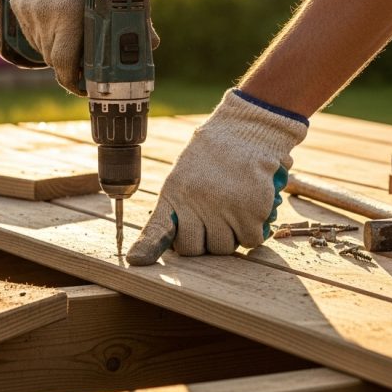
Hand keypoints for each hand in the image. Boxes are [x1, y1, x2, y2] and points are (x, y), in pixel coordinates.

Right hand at [12, 0, 157, 94]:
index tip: (82, 86)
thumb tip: (151, 45)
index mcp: (69, 13)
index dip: (72, 81)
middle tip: (82, 66)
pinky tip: (56, 28)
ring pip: (40, 46)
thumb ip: (137, 17)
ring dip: (54, 51)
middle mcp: (45, 13)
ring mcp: (29, 8)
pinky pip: (29, 31)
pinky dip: (42, 35)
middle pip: (52, 59)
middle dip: (67, 67)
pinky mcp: (19, 2)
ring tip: (70, 43)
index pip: (63, 63)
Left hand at [126, 89, 308, 265]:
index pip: (158, 227)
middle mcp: (196, 203)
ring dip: (231, 235)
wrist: (248, 131)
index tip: (137, 261)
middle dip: (204, 242)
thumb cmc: (215, 155)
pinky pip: (251, 240)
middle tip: (214, 221)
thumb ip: (180, 206)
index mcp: (174, 193)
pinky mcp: (251, 212)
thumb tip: (178, 243)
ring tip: (234, 207)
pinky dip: (254, 230)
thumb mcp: (186, 174)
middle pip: (194, 249)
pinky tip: (252, 206)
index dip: (147, 248)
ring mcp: (224, 209)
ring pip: (224, 247)